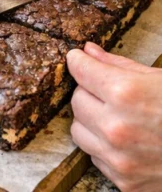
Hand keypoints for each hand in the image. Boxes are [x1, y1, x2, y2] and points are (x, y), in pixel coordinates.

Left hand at [68, 42, 161, 190]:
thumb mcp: (156, 78)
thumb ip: (117, 64)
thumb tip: (88, 51)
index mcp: (125, 93)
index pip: (79, 69)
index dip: (79, 61)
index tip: (79, 60)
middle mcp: (117, 127)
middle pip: (76, 100)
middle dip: (88, 93)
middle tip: (108, 93)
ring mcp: (119, 159)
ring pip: (79, 131)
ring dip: (92, 122)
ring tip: (117, 118)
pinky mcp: (125, 182)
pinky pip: (96, 158)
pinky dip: (105, 148)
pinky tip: (128, 142)